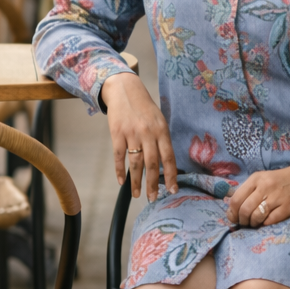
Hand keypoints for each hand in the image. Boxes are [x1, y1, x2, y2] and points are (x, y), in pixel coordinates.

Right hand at [100, 72, 177, 200]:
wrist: (124, 90)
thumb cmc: (144, 109)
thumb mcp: (159, 121)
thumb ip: (162, 141)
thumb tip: (165, 166)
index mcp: (162, 130)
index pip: (168, 157)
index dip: (171, 175)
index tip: (172, 190)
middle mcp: (148, 133)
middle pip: (152, 164)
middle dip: (153, 184)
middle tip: (152, 198)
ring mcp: (132, 133)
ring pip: (135, 163)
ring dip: (136, 181)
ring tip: (137, 194)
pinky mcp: (117, 134)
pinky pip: (119, 156)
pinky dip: (120, 170)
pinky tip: (121, 182)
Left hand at [227, 159, 289, 227]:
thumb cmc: (284, 179)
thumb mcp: (263, 179)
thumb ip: (248, 190)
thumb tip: (229, 205)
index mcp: (256, 178)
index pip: (236, 199)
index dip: (232, 213)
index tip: (234, 218)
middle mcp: (265, 186)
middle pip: (244, 210)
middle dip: (242, 221)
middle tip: (245, 223)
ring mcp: (277, 197)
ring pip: (255, 217)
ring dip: (253, 224)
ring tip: (256, 223)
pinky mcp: (288, 207)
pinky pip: (270, 221)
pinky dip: (265, 224)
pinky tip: (267, 221)